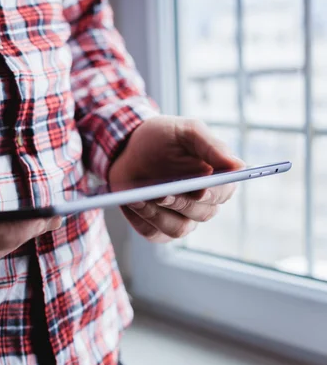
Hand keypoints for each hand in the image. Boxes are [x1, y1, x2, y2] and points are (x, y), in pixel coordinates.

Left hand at [108, 116, 244, 242]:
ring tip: (139, 197)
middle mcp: (202, 203)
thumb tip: (239, 166)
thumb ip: (211, 146)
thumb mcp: (186, 131)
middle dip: (180, 203)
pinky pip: (153, 233)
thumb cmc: (161, 138)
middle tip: (160, 193)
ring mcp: (181, 218)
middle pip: (201, 213)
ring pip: (178, 229)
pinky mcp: (157, 228)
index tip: (199, 190)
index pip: (223, 193)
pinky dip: (142, 219)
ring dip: (158, 214)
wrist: (126, 148)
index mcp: (216, 180)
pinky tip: (132, 203)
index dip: (212, 194)